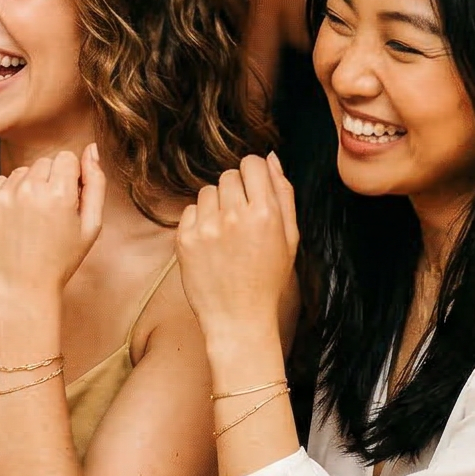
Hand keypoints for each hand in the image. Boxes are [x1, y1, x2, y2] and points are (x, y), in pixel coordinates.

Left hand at [0, 146, 104, 304]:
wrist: (22, 289)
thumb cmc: (61, 259)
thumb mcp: (90, 225)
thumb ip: (95, 183)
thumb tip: (91, 148)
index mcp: (60, 193)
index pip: (66, 158)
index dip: (70, 179)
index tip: (67, 202)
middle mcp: (30, 190)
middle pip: (44, 162)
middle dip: (50, 181)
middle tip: (49, 214)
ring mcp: (3, 196)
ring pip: (22, 172)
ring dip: (29, 187)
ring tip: (31, 220)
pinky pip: (0, 182)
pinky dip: (8, 196)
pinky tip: (14, 221)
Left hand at [176, 153, 299, 356]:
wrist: (238, 318)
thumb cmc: (268, 279)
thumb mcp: (289, 237)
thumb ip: (283, 193)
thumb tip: (271, 157)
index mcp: (265, 213)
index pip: (252, 163)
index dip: (254, 174)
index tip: (254, 189)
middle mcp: (234, 216)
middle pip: (228, 175)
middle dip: (236, 190)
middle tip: (241, 218)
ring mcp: (206, 228)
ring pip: (208, 191)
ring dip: (216, 204)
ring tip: (226, 233)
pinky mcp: (185, 239)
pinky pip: (190, 210)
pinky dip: (199, 221)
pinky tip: (211, 243)